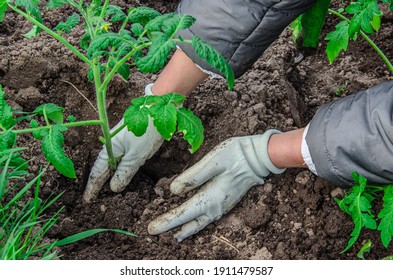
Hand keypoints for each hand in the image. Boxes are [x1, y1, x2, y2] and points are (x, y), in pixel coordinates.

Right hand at [83, 84, 163, 202]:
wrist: (158, 108)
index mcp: (110, 148)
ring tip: (104, 190)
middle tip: (93, 198)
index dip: (93, 186)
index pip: (97, 172)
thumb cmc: (146, 130)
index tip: (87, 200)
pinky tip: (119, 173)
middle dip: (98, 182)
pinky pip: (120, 158)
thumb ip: (125, 171)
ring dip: (108, 176)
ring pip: (112, 163)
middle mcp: (112, 145)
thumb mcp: (136, 155)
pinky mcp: (131, 140)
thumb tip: (113, 188)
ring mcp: (121, 142)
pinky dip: (117, 169)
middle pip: (102, 167)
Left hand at [148, 130, 285, 240]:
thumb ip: (194, 176)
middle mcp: (216, 206)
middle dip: (171, 227)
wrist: (259, 157)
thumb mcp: (213, 160)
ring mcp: (223, 206)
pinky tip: (194, 224)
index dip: (167, 220)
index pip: (184, 213)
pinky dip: (197, 224)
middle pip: (191, 222)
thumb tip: (174, 190)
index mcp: (211, 196)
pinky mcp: (226, 202)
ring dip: (185, 230)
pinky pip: (208, 219)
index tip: (152, 228)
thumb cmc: (236, 155)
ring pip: (201, 223)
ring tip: (173, 236)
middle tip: (153, 231)